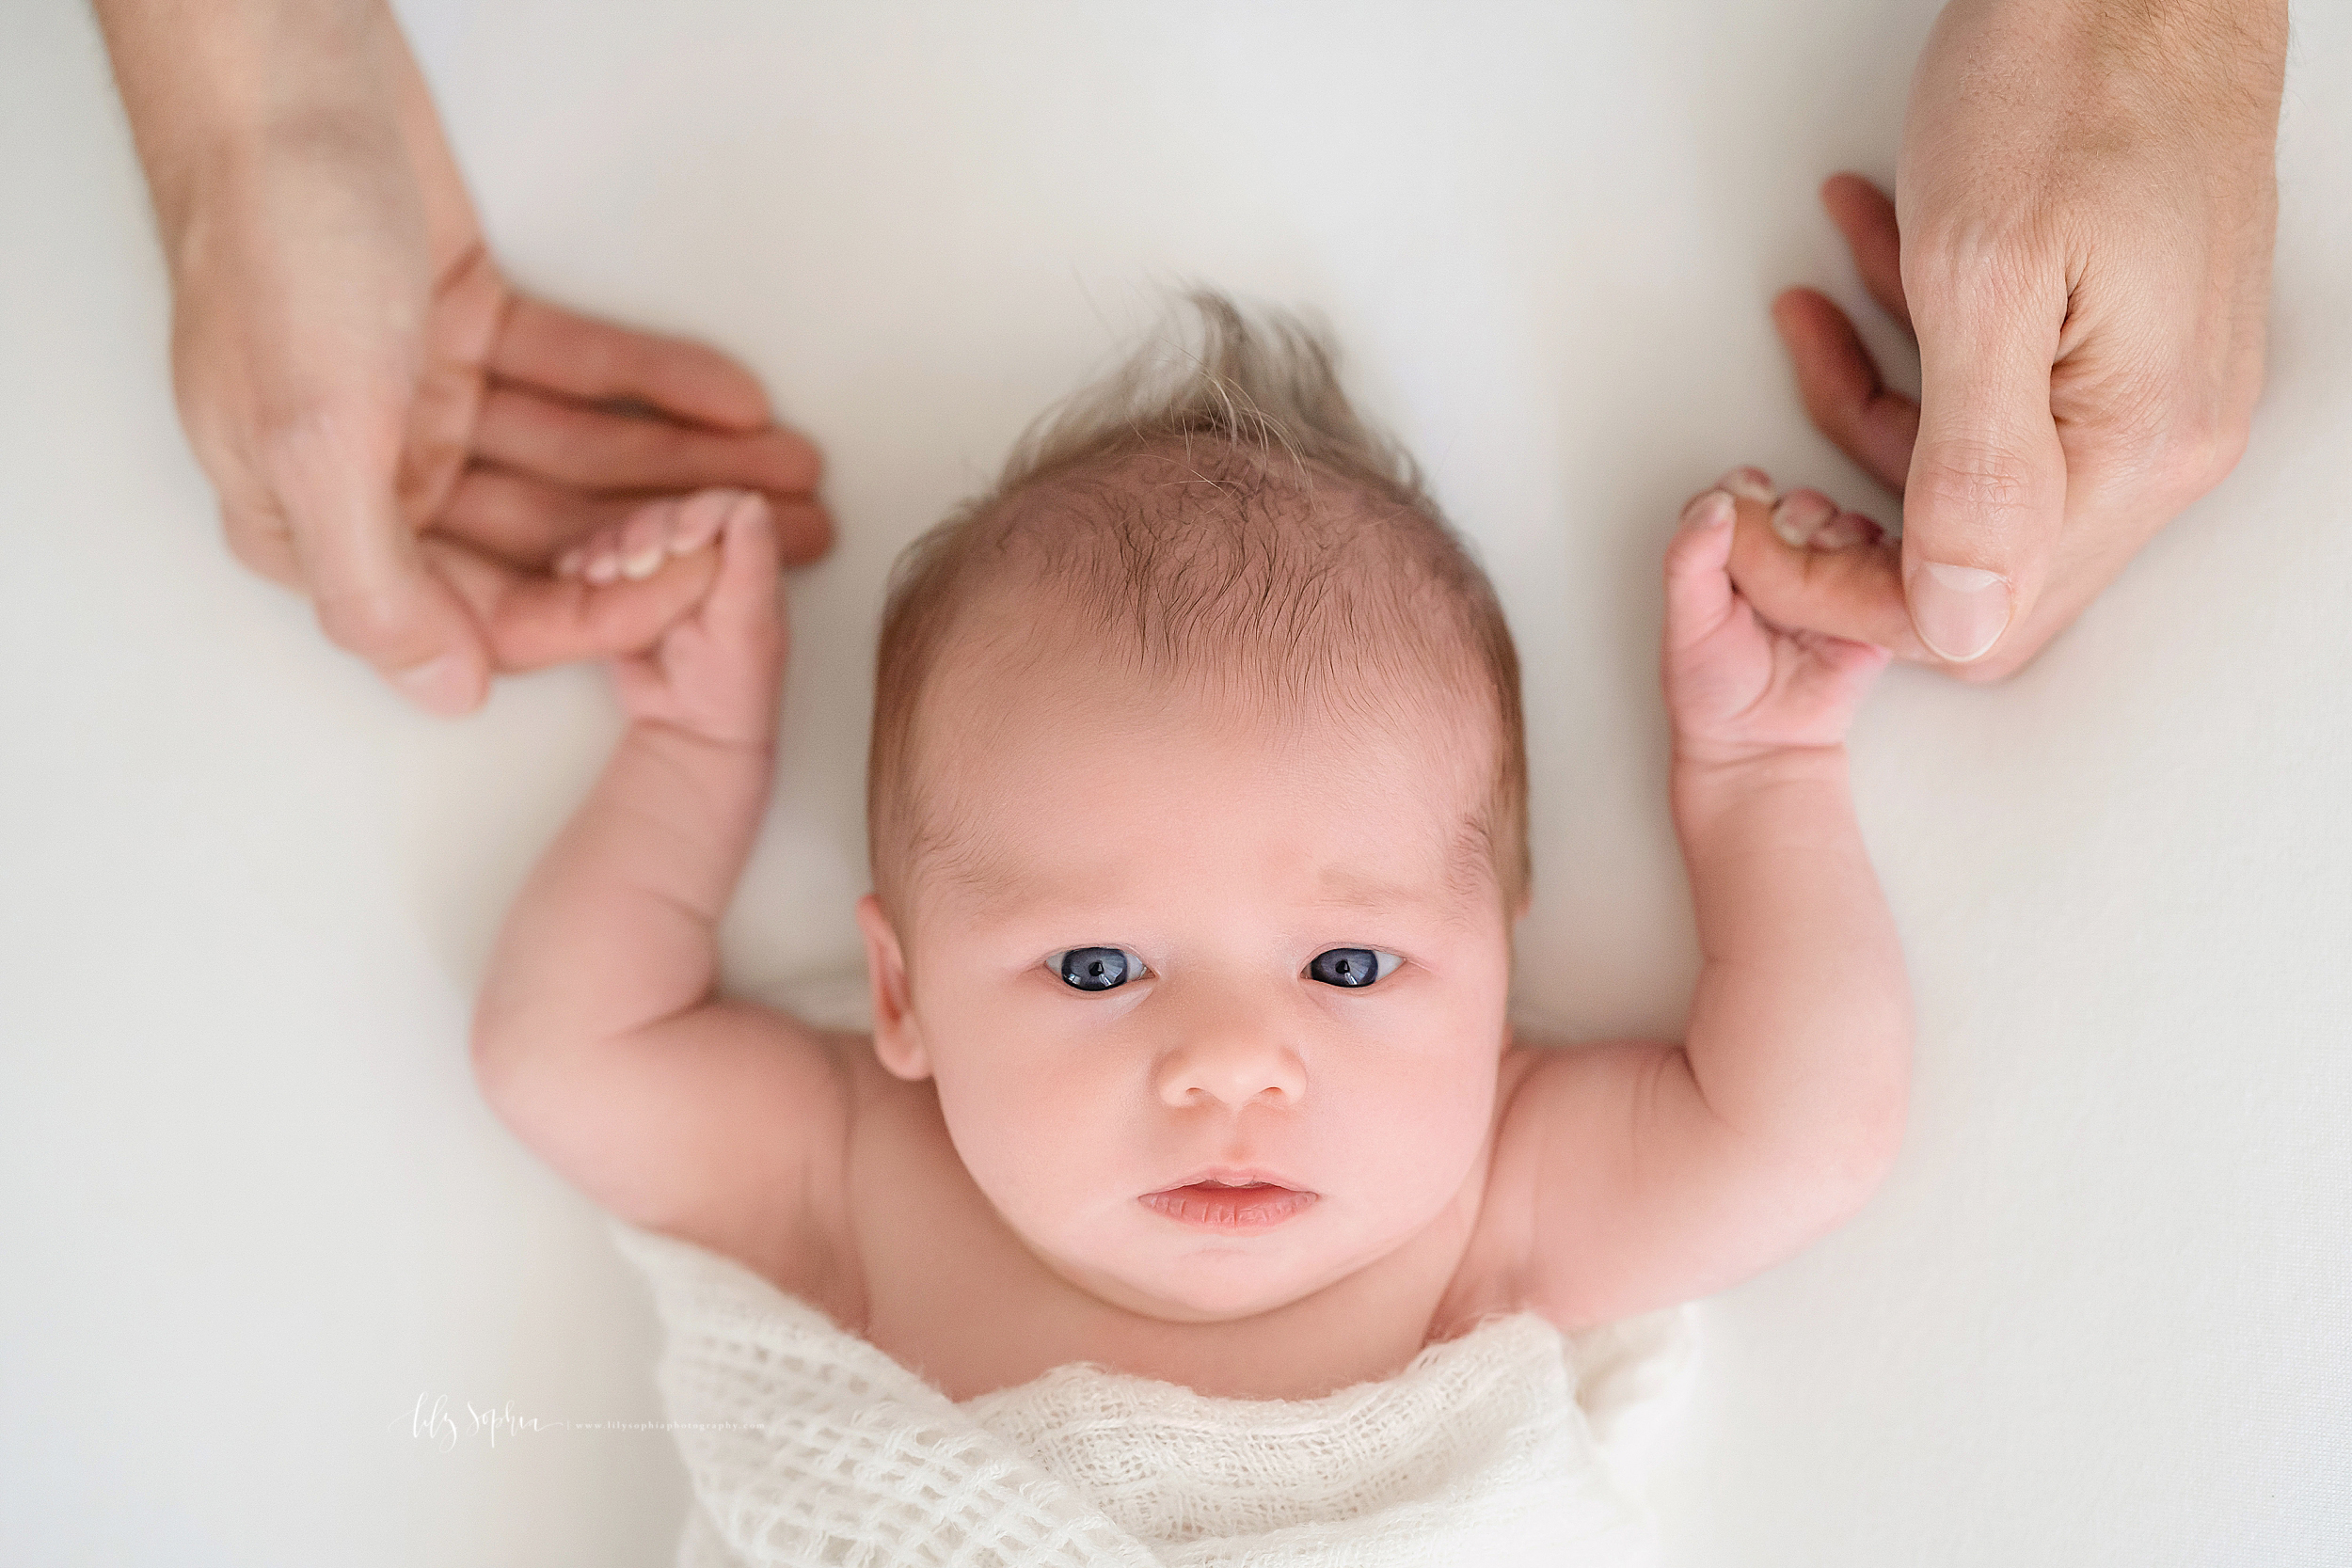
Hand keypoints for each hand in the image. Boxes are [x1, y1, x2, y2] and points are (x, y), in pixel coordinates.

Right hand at [149, 12, 827, 714]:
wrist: (275, 79)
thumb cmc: (274, 244)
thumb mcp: (312, 439)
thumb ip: (376, 583)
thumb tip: (444, 691)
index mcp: (314, 524)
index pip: (489, 607)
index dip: (608, 605)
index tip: (710, 584)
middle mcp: (374, 475)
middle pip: (552, 533)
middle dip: (677, 536)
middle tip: (796, 535)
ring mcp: (422, 400)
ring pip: (579, 455)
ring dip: (688, 462)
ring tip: (796, 469)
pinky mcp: (470, 326)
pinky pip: (579, 376)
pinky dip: (656, 384)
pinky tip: (738, 402)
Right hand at [591, 491, 787, 750]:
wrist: (689, 730)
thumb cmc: (732, 685)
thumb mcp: (751, 624)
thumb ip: (755, 562)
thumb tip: (754, 503)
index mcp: (741, 555)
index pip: (718, 507)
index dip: (694, 515)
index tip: (678, 544)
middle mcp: (700, 556)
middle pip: (664, 513)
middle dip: (642, 532)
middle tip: (633, 567)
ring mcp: (659, 572)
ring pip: (626, 532)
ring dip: (607, 546)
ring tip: (601, 577)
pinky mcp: (622, 590)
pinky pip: (596, 558)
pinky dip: (581, 561)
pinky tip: (578, 577)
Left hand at [1664, 485, 1888, 768]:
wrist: (1760, 746)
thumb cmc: (1712, 691)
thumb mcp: (1685, 622)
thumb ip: (1690, 560)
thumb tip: (1718, 502)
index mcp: (1731, 555)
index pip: (1742, 495)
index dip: (1748, 492)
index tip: (1751, 503)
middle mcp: (1782, 560)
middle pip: (1801, 502)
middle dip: (1798, 516)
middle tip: (1786, 551)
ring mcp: (1828, 579)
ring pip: (1846, 524)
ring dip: (1838, 535)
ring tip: (1818, 578)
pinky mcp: (1867, 605)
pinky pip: (1886, 564)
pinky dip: (1876, 561)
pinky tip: (1854, 581)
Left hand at [1748, 0, 2284, 680]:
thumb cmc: (2074, 79)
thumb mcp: (1985, 281)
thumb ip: (1974, 471)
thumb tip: (1963, 626)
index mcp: (2133, 449)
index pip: (1974, 620)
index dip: (1843, 596)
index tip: (1755, 533)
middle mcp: (2160, 442)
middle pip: (1968, 561)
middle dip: (1848, 509)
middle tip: (1765, 444)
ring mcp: (2148, 391)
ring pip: (1969, 473)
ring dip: (1869, 401)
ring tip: (1807, 308)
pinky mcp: (2121, 339)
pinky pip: (2002, 399)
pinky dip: (1916, 348)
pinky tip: (1861, 267)